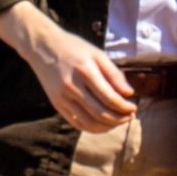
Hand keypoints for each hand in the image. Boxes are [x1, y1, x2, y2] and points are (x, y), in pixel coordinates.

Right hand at [0, 2, 134, 132]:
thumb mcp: (97, 54)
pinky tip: (103, 124)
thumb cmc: (73, 48)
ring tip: (119, 121)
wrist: (43, 47)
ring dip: (108, 126)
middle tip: (130, 116)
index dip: (125, 107)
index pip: (110, 98)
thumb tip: (129, 93)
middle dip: (119, 119)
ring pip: (89, 123)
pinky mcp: (57, 105)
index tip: (134, 107)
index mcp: (85, 72)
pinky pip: (77, 123)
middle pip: (101, 113)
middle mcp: (72, 87)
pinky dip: (93, 128)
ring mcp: (62, 98)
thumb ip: (114, 74)